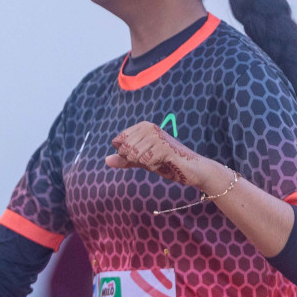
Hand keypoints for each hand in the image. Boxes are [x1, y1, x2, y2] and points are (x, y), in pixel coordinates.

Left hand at [106, 121, 225, 191]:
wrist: (190, 169)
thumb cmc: (166, 162)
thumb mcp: (141, 160)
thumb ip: (124, 159)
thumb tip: (106, 160)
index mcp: (142, 127)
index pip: (117, 141)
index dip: (125, 153)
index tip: (143, 154)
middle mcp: (149, 127)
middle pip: (124, 149)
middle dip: (134, 159)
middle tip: (151, 159)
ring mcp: (157, 136)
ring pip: (133, 155)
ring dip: (144, 163)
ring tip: (158, 160)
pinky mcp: (164, 147)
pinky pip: (145, 161)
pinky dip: (152, 166)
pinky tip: (164, 162)